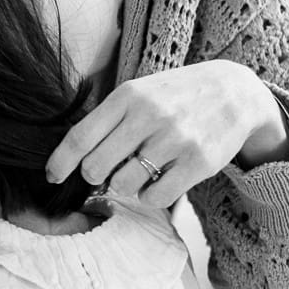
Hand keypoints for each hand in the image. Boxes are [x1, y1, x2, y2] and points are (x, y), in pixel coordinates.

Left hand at [45, 60, 288, 208]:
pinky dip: (150, 196)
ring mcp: (175, 140)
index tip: (53, 177)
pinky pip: (155, 197)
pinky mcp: (199, 162)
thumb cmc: (176, 95)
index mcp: (128, 96)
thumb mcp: (140, 92)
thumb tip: (75, 157)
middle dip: (93, 176)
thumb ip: (110, 119)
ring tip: (138, 171)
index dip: (61, 162)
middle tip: (104, 172)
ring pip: (124, 184)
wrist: (235, 91)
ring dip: (124, 185)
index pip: (81, 136)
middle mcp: (149, 116)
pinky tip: (158, 181)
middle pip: (96, 166)